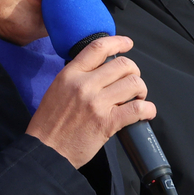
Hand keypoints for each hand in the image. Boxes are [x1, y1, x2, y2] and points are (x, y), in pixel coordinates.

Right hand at [26, 35, 153, 168]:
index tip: (127, 43)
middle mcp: (84, 85)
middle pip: (123, 64)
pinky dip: (148, 109)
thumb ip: (77, 78)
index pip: (98, 48)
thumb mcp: (57, 90)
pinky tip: (146, 112)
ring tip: (137, 98)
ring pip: (133, 84)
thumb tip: (101, 71)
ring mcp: (96, 103)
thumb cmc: (49, 125)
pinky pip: (138, 109)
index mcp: (69, 75)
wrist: (45, 151)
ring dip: (141, 90)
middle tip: (131, 84)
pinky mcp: (107, 123)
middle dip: (133, 73)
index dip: (118, 42)